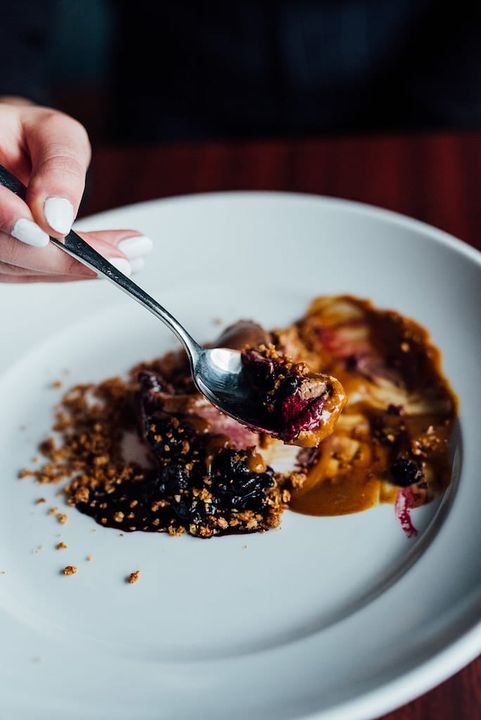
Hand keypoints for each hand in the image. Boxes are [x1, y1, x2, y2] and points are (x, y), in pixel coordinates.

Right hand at [0, 98, 151, 281]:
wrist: (17, 150)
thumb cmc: (31, 138)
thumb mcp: (53, 133)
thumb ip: (59, 167)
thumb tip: (58, 216)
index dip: (9, 218)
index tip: (52, 231)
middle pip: (3, 246)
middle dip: (61, 257)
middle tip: (118, 259)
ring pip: (17, 266)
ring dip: (73, 270)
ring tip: (126, 261)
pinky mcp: (1, 256)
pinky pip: (29, 272)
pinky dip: (68, 271)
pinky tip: (106, 266)